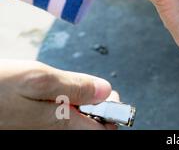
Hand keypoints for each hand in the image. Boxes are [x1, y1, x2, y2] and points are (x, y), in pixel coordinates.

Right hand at [0, 60, 116, 128]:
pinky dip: (62, 106)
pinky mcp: (32, 125)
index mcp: (61, 127)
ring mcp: (42, 130)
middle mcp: (54, 133)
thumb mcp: (39, 79)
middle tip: (83, 87)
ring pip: (73, 121)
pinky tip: (49, 94)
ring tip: (62, 88)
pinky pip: (57, 119)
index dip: (111, 111)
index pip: (103, 130)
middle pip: (90, 126)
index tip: (106, 94)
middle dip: (94, 106)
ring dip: (77, 104)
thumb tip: (105, 91)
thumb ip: (76, 86)